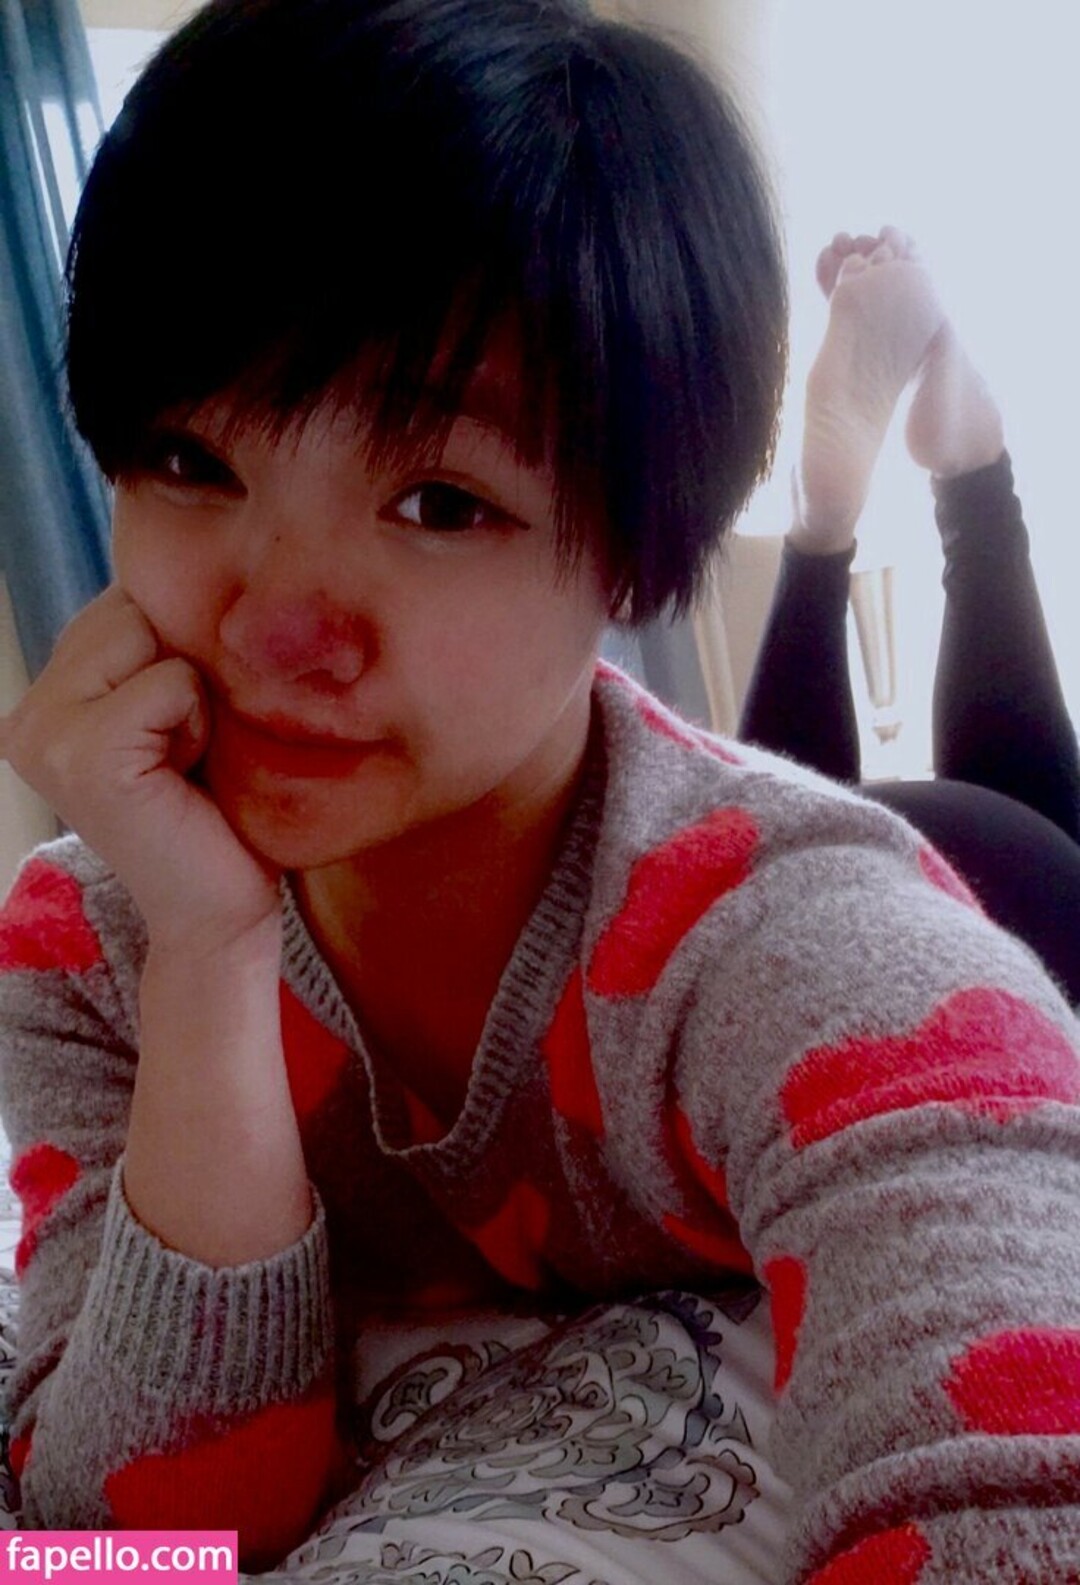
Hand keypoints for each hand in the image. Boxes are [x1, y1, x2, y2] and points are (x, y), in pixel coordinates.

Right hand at [0, 585, 280, 949]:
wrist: (224, 906)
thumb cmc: (221, 804)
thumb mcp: (183, 705)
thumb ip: (161, 641)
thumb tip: (189, 549)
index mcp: (51, 689)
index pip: (126, 596)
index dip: (180, 647)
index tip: (185, 723)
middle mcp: (29, 709)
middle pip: (135, 606)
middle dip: (185, 663)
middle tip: (189, 745)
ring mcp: (44, 733)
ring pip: (149, 637)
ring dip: (194, 693)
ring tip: (188, 756)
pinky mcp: (82, 757)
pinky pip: (168, 683)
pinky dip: (196, 721)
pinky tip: (187, 774)